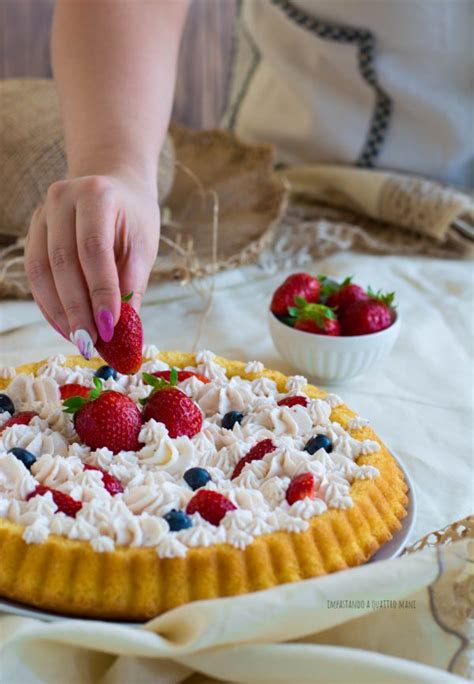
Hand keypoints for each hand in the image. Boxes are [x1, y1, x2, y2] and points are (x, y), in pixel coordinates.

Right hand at [25, 170, 159, 357]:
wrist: (116, 191)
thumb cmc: (134, 221)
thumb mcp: (142, 248)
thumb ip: (131, 287)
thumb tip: (121, 335)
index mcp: (96, 194)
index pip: (94, 248)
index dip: (100, 291)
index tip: (109, 327)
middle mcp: (61, 198)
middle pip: (62, 261)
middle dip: (77, 308)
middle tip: (90, 343)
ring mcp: (41, 214)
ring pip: (41, 270)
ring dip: (59, 312)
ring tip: (79, 340)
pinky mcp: (32, 232)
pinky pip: (34, 275)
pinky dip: (49, 305)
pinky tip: (65, 327)